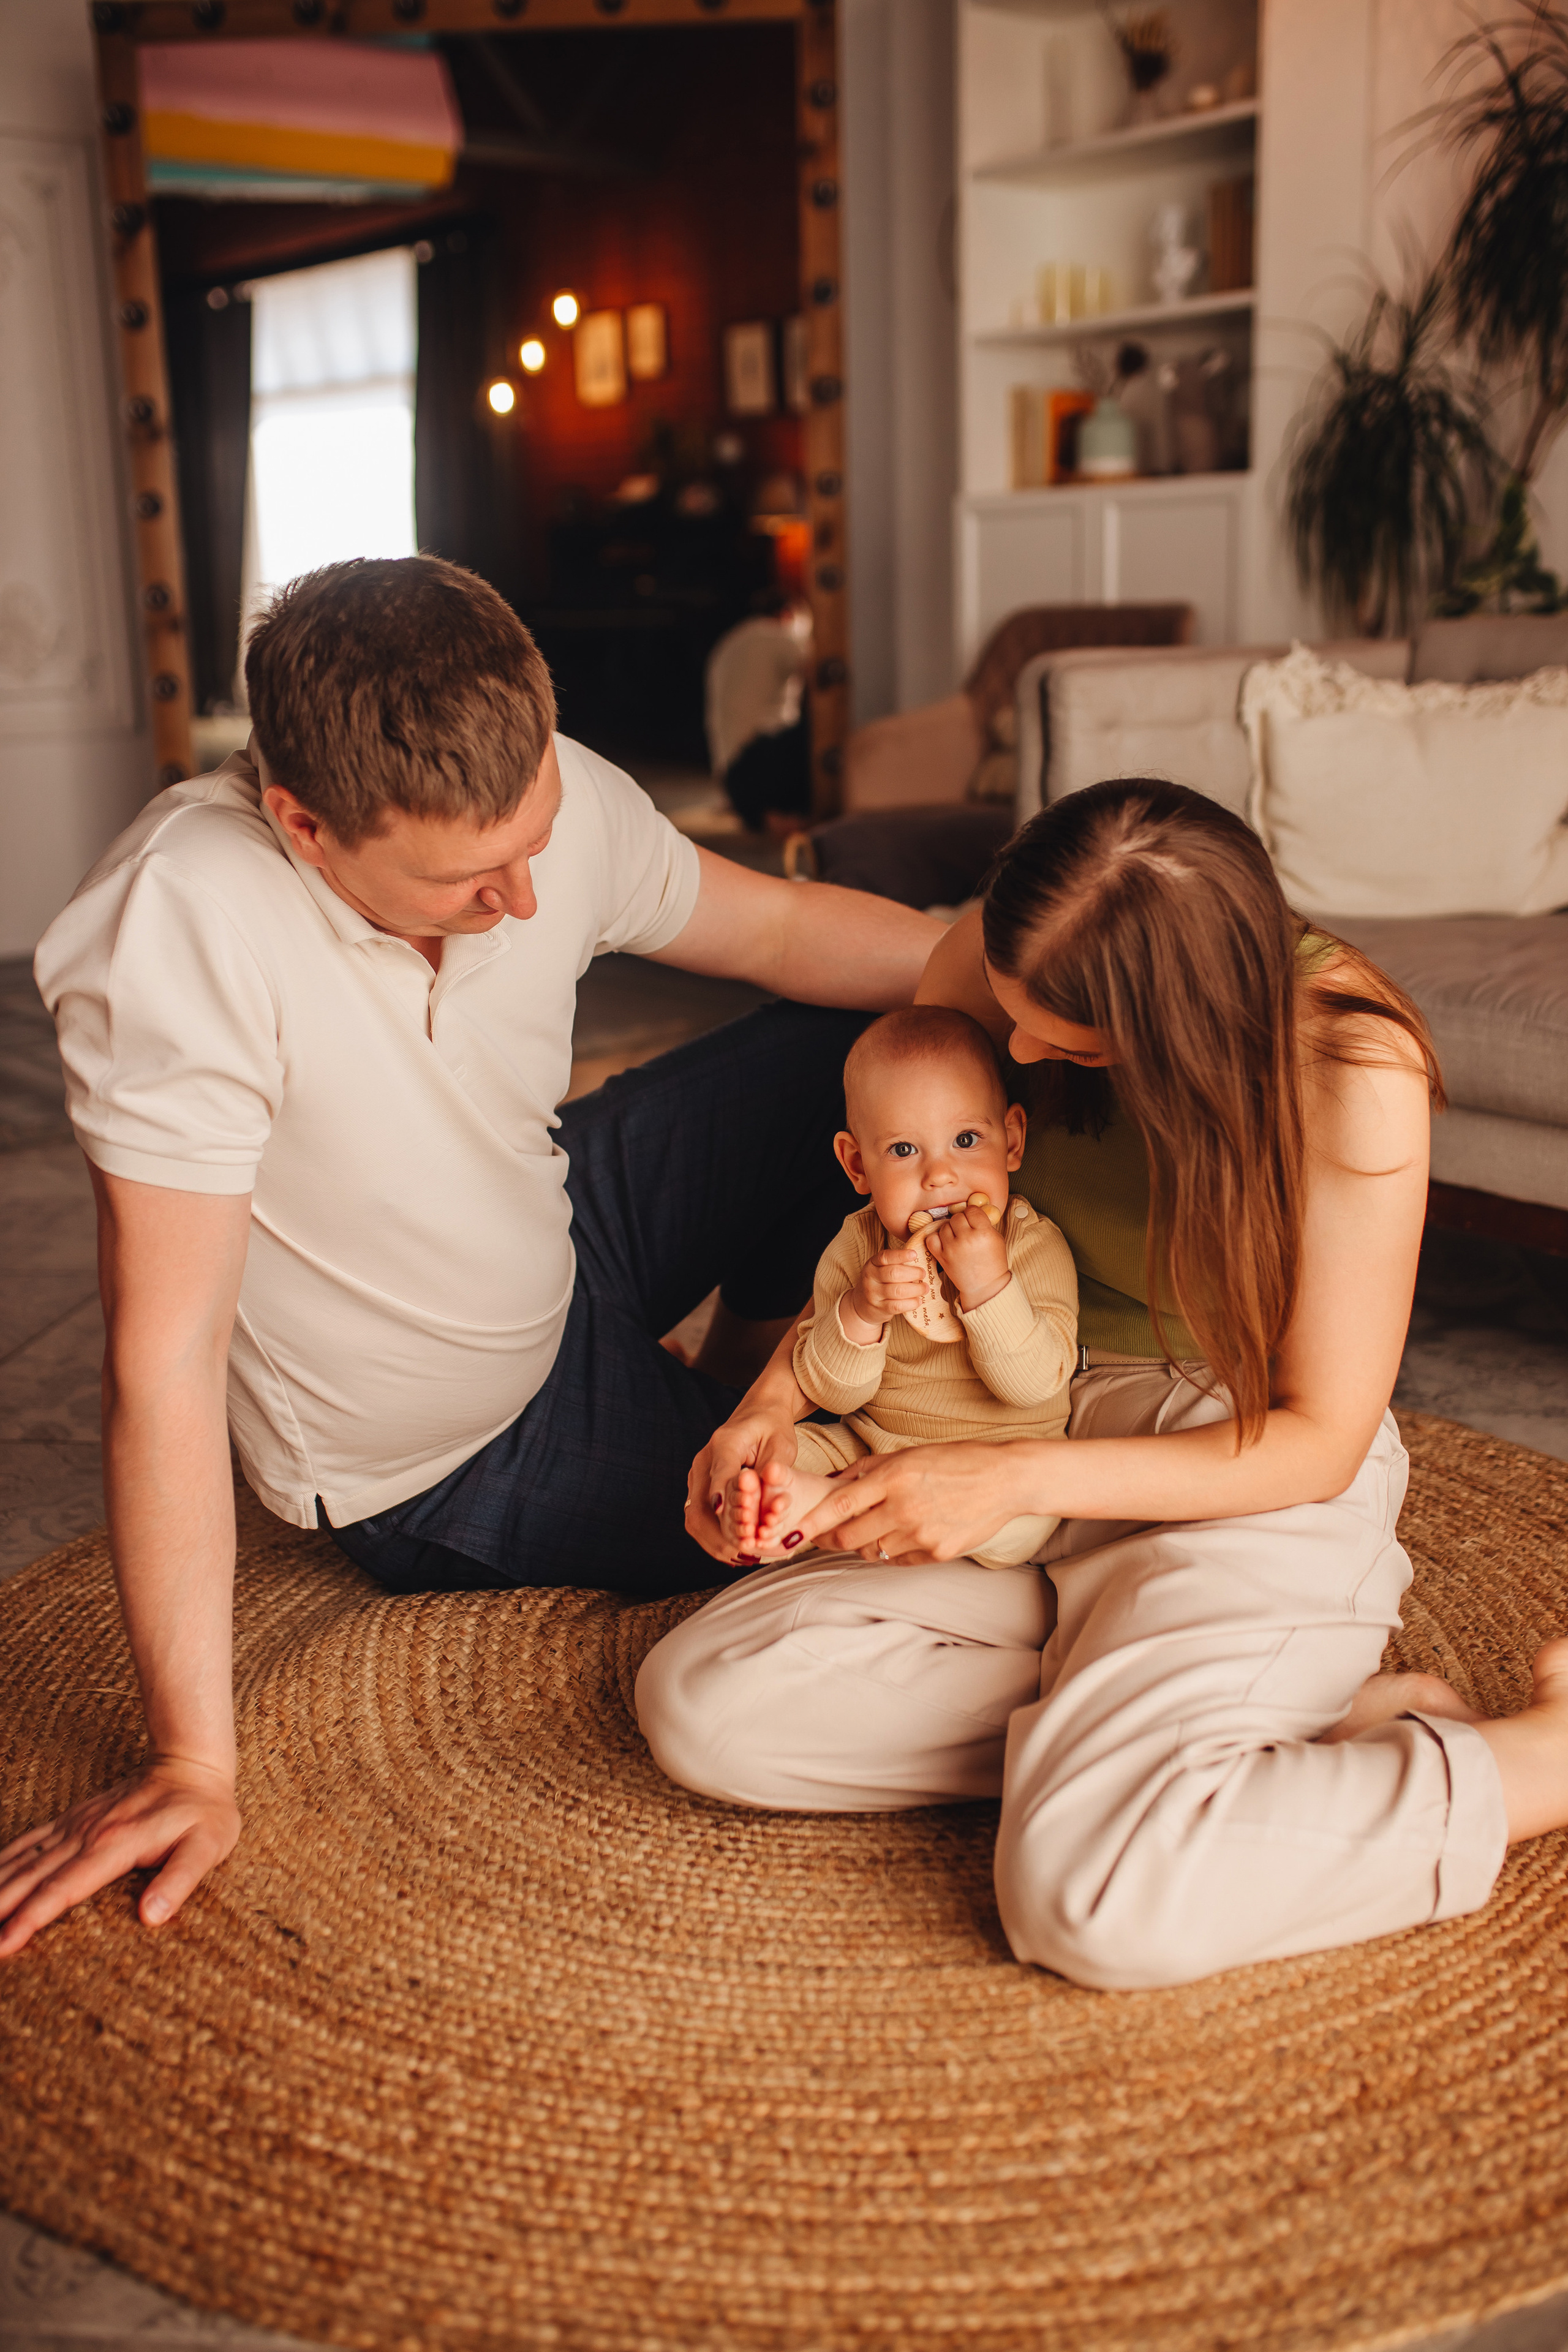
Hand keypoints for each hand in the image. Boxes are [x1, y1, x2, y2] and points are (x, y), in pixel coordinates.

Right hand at [0, 1757, 239, 1956]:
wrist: (191, 1764)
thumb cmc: (205, 1812)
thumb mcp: (208, 1847)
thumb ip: (180, 1880)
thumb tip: (152, 1916)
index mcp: (115, 1846)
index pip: (64, 1889)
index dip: (32, 1918)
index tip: (4, 1945)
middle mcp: (86, 1835)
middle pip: (31, 1878)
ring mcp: (75, 1825)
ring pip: (23, 1859)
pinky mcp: (73, 1820)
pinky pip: (29, 1841)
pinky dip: (3, 1860)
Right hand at [686, 1407, 800, 1562]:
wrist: (759, 1410)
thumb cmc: (773, 1426)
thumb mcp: (782, 1446)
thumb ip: (773, 1475)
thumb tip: (766, 1508)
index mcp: (725, 1442)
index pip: (720, 1475)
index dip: (725, 1503)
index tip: (732, 1526)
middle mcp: (704, 1458)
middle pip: (699, 1505)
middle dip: (719, 1534)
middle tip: (746, 1554)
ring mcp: (698, 1472)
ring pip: (694, 1516)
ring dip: (715, 1540)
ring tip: (741, 1558)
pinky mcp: (699, 1484)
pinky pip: (699, 1515)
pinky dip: (713, 1535)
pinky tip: (733, 1549)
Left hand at [792, 1438, 1031, 1564]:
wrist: (1005, 1479)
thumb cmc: (955, 1461)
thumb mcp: (909, 1455)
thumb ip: (868, 1470)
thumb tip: (832, 1484)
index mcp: (894, 1477)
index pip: (841, 1504)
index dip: (814, 1521)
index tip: (795, 1531)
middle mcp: (904, 1508)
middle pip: (850, 1537)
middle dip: (836, 1538)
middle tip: (831, 1535)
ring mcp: (921, 1534)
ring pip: (874, 1551)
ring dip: (868, 1543)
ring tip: (882, 1526)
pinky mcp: (937, 1553)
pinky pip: (900, 1561)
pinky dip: (895, 1551)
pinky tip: (908, 1534)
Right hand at [847, 1244, 929, 1334]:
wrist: (862, 1305)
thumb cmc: (878, 1284)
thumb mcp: (879, 1270)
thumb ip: (894, 1264)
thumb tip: (919, 1260)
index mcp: (871, 1265)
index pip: (885, 1257)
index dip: (900, 1255)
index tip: (914, 1254)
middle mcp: (870, 1279)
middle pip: (894, 1273)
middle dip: (913, 1273)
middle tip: (922, 1274)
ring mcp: (874, 1295)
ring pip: (898, 1291)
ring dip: (916, 1289)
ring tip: (924, 1288)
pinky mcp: (880, 1309)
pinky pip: (898, 1306)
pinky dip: (911, 1303)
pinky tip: (918, 1300)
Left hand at [926, 1204, 1008, 1309]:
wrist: (985, 1287)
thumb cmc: (993, 1263)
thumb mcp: (996, 1239)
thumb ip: (984, 1223)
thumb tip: (972, 1211)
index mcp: (983, 1233)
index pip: (972, 1210)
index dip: (973, 1213)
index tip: (973, 1219)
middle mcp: (967, 1239)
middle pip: (957, 1217)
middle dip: (961, 1221)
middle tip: (966, 1230)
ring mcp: (952, 1248)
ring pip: (944, 1226)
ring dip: (950, 1230)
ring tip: (957, 1238)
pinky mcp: (942, 1257)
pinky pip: (931, 1238)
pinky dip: (936, 1238)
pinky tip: (945, 1242)